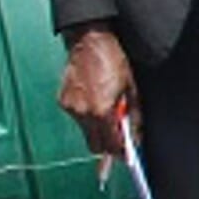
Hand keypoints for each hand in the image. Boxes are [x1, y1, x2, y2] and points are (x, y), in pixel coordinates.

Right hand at [58, 24, 134, 156]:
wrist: (90, 42)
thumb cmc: (114, 62)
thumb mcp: (132, 91)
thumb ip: (134, 118)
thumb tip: (136, 138)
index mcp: (101, 111)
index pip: (110, 145)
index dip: (120, 153)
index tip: (126, 156)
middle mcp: (83, 112)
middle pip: (94, 146)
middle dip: (107, 145)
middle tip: (119, 137)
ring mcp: (70, 107)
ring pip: (86, 132)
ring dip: (97, 129)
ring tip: (107, 110)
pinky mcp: (62, 100)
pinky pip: (77, 118)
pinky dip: (87, 116)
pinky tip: (94, 101)